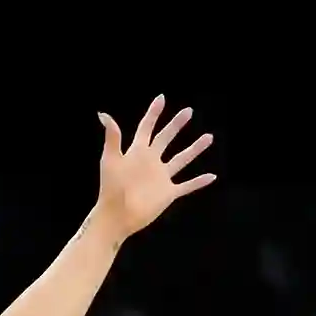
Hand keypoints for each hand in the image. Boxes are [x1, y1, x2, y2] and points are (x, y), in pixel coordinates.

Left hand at [92, 96, 215, 240]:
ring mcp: (161, 177)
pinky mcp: (167, 193)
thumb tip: (103, 114)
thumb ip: (112, 137)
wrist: (116, 216)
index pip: (147, 128)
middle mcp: (151, 162)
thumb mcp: (110, 160)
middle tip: (188, 111)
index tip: (161, 99)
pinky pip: (186, 186)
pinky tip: (212, 176)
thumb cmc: (111, 188)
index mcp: (137, 152)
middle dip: (176, 125)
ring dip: (194, 149)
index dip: (153, 114)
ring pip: (181, 159)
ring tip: (208, 137)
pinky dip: (199, 182)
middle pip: (166, 138)